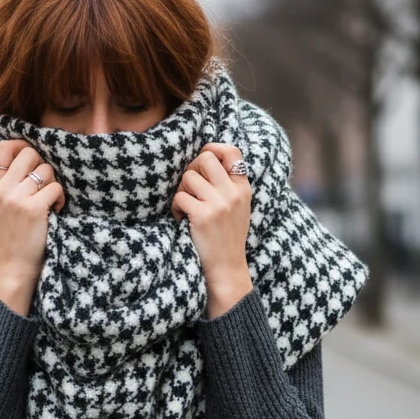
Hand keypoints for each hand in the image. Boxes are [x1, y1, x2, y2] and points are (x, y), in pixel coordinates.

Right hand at [0, 139, 64, 314]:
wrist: (13, 266)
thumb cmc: (11, 235)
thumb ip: (7, 182)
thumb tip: (29, 155)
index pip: (2, 148)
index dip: (21, 146)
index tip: (31, 160)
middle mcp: (2, 188)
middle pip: (29, 153)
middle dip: (42, 166)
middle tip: (43, 186)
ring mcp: (17, 198)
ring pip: (46, 170)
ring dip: (53, 185)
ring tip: (48, 202)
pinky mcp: (33, 209)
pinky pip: (56, 188)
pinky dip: (59, 199)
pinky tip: (53, 212)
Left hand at [171, 142, 253, 317]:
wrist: (227, 270)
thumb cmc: (227, 239)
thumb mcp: (238, 208)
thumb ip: (228, 185)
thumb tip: (204, 159)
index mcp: (243, 189)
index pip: (232, 151)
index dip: (212, 149)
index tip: (201, 161)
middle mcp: (233, 193)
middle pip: (204, 158)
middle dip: (191, 171)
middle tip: (189, 189)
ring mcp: (219, 204)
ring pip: (188, 177)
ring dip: (181, 192)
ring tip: (186, 208)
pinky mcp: (203, 216)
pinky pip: (180, 197)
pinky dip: (176, 208)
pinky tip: (182, 220)